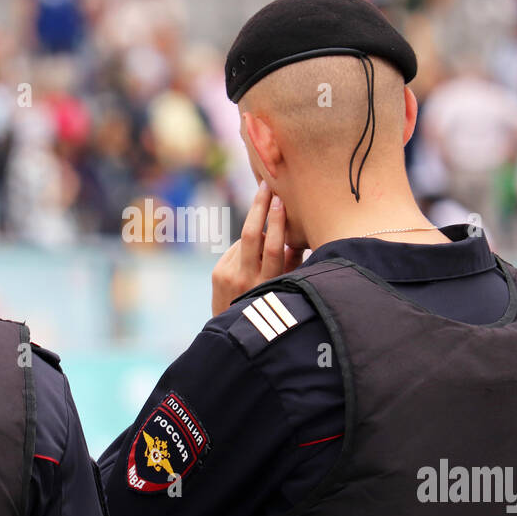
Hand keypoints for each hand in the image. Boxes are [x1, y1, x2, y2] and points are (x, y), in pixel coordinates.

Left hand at [211, 182, 303, 315]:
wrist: (235, 331)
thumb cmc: (271, 303)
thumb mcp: (287, 286)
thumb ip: (293, 262)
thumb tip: (299, 233)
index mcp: (268, 284)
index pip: (272, 247)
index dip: (277, 222)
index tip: (280, 200)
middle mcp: (246, 279)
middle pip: (252, 235)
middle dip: (259, 207)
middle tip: (265, 185)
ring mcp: (229, 276)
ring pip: (245, 242)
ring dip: (257, 236)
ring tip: (265, 249)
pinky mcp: (217, 273)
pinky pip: (236, 250)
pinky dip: (246, 249)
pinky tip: (250, 262)